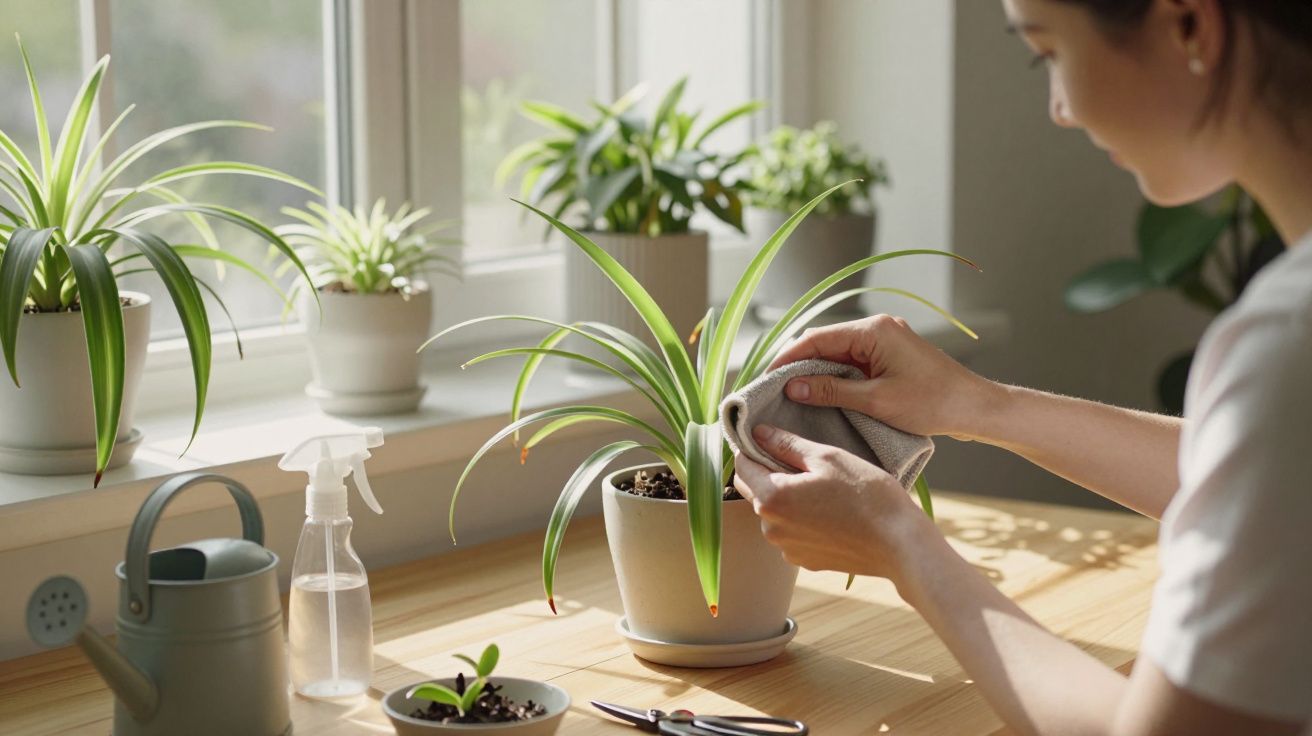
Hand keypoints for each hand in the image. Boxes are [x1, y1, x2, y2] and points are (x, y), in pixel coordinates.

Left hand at [732, 424, 934, 583]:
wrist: (898, 544)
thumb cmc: (867, 495)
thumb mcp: (827, 457)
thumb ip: (787, 444)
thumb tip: (759, 433)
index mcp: (772, 498)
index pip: (741, 466)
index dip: (751, 448)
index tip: (768, 438)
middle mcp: (771, 528)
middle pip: (753, 490)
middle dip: (767, 472)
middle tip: (800, 460)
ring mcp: (786, 548)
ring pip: (773, 513)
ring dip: (785, 497)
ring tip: (821, 487)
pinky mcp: (803, 561)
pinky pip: (791, 532)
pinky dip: (800, 519)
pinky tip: (828, 511)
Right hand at [768, 314, 995, 439]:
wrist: (974, 408)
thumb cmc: (932, 403)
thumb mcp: (876, 400)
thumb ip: (831, 391)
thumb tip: (793, 387)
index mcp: (874, 330)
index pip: (818, 338)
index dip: (788, 358)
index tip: (767, 378)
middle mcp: (878, 329)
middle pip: (825, 342)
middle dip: (798, 364)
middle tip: (773, 389)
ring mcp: (885, 342)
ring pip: (837, 353)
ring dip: (816, 372)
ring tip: (791, 395)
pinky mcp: (889, 357)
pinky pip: (853, 362)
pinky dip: (835, 377)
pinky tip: (821, 394)